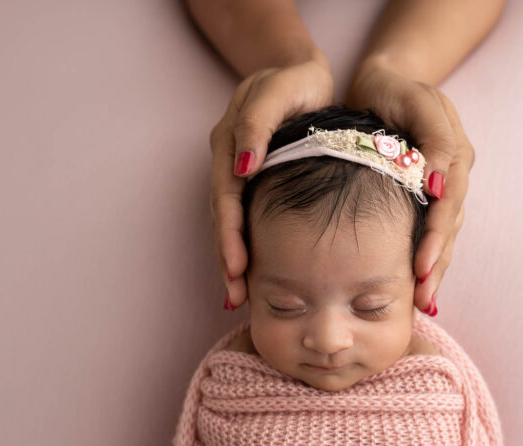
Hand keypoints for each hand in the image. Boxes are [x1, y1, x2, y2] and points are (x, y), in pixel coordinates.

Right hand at [208, 55, 332, 308]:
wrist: (300, 72)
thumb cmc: (297, 82)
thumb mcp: (281, 90)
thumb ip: (258, 123)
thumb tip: (244, 166)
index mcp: (230, 142)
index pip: (226, 196)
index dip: (230, 233)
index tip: (237, 267)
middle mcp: (228, 159)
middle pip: (223, 216)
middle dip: (227, 257)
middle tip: (235, 296)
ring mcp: (236, 169)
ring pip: (229, 220)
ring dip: (232, 258)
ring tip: (237, 296)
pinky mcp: (251, 178)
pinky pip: (243, 215)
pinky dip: (244, 243)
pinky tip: (248, 272)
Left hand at [346, 61, 471, 315]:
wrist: (381, 84)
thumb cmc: (393, 90)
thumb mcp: (415, 99)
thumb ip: (433, 135)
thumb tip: (436, 179)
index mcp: (454, 154)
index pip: (448, 203)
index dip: (436, 236)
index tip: (422, 266)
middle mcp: (452, 175)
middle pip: (449, 227)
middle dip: (437, 264)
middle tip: (423, 298)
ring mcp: (441, 188)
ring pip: (443, 235)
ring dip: (434, 269)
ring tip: (424, 302)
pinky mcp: (424, 197)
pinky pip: (429, 231)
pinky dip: (426, 258)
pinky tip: (420, 287)